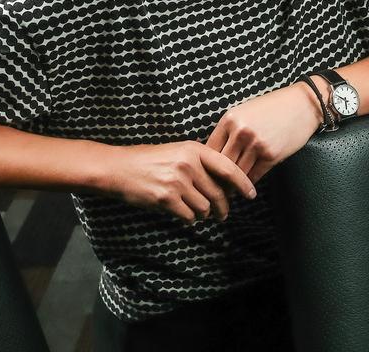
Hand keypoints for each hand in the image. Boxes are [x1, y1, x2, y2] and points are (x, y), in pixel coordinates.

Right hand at [106, 141, 255, 222]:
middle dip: (223, 207)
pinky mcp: (165, 198)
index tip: (251, 195)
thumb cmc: (150, 160)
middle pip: (219, 193)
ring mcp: (177, 181)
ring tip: (200, 214)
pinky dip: (190, 219)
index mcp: (195, 150)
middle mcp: (188, 164)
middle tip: (224, 215)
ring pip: (205, 207)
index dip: (243, 184)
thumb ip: (202, 163)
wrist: (118, 168)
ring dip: (204, 214)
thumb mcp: (178, 151)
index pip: (229, 169)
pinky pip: (189, 216)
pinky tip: (186, 216)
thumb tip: (226, 184)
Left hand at [206, 82, 322, 183]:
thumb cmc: (273, 107)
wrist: (303, 104)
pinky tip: (246, 187)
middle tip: (214, 189)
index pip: (209, 150)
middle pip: (221, 164)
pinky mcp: (272, 155)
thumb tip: (214, 155)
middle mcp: (241, 132)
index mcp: (230, 120)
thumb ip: (229, 130)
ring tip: (228, 191)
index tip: (206, 174)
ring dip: (232, 184)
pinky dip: (248, 183)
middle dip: (217, 178)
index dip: (206, 165)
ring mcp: (256, 145)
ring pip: (237, 173)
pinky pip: (253, 176)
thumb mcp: (245, 112)